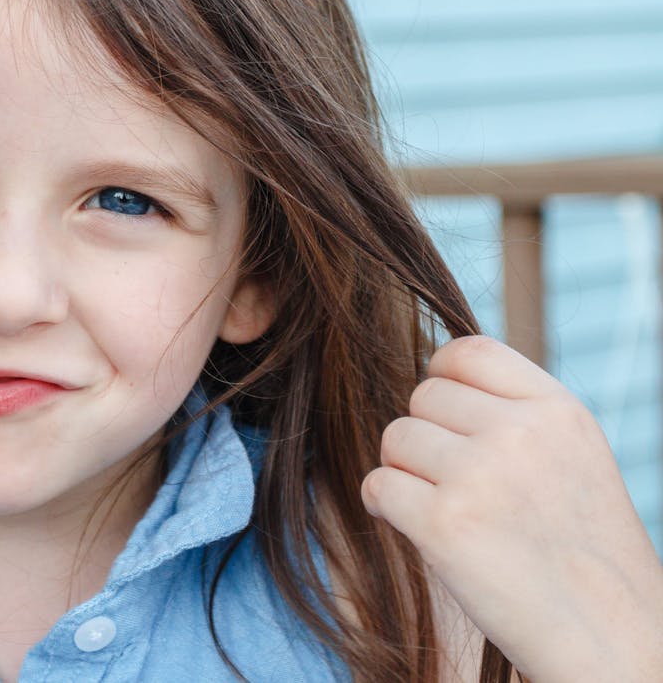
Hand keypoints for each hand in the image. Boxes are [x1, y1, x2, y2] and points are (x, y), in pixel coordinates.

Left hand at [362, 335, 662, 682]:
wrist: (612, 640)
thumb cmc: (584, 552)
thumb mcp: (573, 456)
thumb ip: (516, 412)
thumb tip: (436, 372)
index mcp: (558, 411)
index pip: (469, 350)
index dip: (442, 376)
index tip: (446, 415)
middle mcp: (520, 433)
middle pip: (422, 396)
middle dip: (426, 436)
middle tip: (452, 481)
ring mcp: (480, 475)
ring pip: (394, 439)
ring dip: (404, 473)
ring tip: (444, 509)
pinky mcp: (443, 523)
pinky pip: (378, 486)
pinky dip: (384, 508)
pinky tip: (415, 528)